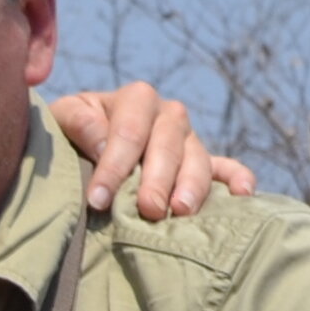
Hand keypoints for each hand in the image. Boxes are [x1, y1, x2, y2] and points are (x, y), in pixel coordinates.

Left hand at [43, 84, 254, 221]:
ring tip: (181, 211)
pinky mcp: (205, 163)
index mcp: (136, 99)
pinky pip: (227, 167)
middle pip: (168, 146)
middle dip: (157, 179)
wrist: (87, 139)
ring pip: (197, 159)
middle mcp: (169, 115)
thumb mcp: (65, 117)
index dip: (113, 167)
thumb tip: (103, 145)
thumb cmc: (73, 132)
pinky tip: (244, 194)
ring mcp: (190, 139)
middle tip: (148, 209)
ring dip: (192, 185)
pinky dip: (237, 179)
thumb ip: (79, 123)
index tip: (98, 199)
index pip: (128, 133)